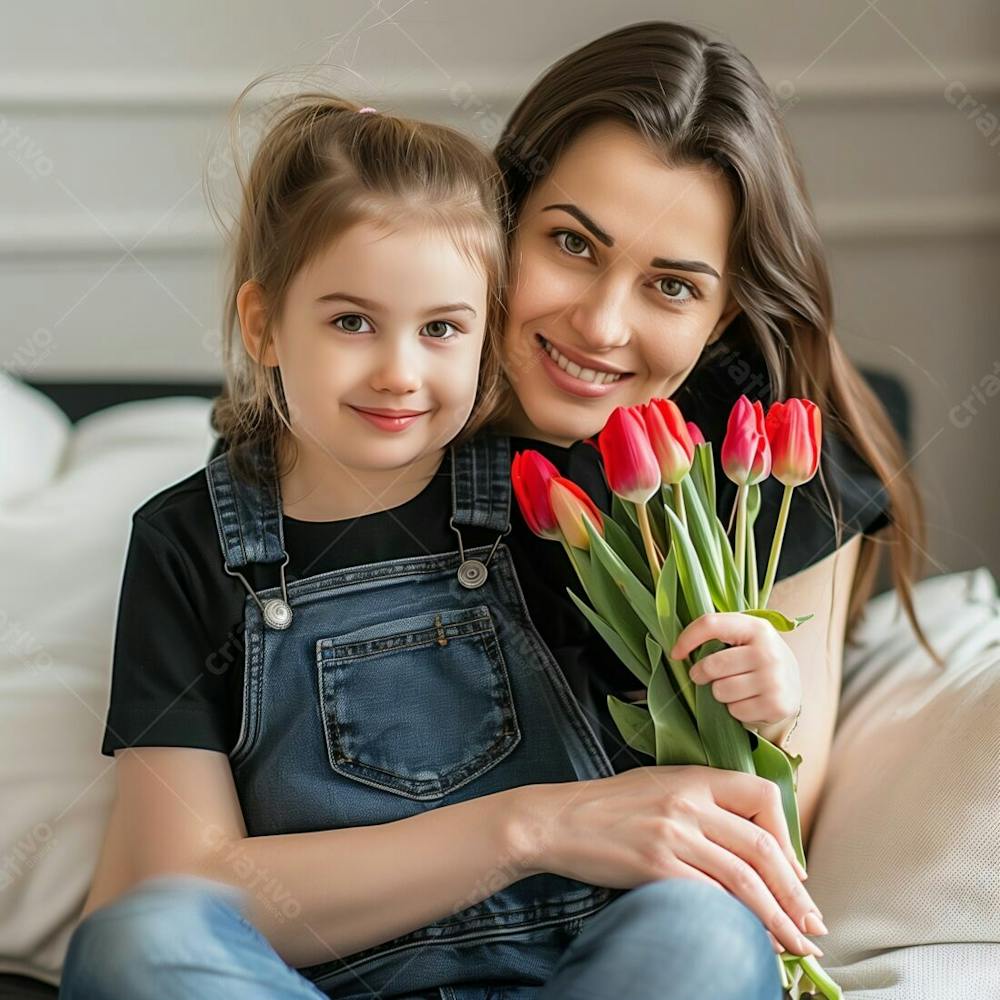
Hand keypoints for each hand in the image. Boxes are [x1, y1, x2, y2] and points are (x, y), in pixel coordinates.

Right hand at [514, 766, 824, 958]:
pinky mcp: (654, 865)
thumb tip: (751, 843)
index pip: (762, 796)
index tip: (796, 871)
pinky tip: (753, 941)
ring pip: (744, 878)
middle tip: (814, 925)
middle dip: (796, 893)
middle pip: (762, 847)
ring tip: (799, 946)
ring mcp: (672, 833)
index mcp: (693, 777)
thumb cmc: (608, 807)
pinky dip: (739, 923)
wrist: (557, 820)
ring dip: (780, 918)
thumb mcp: (659, 785)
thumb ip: (702, 802)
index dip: (788, 836)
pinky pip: (710, 898)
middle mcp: (688, 802)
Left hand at [670, 612, 801, 728]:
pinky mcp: (776, 705)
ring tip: (736, 688)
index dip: (687, 638)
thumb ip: (717, 634)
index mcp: (756, 627)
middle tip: (707, 677)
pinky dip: (735, 710)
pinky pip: (735, 711)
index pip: (711, 624)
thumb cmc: (757, 658)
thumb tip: (677, 650)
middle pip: (712, 665)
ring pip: (721, 691)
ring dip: (721, 694)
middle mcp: (768, 651)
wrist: (793, 685)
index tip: (676, 653)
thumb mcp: (744, 637)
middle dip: (702, 674)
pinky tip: (749, 700)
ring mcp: (774, 679)